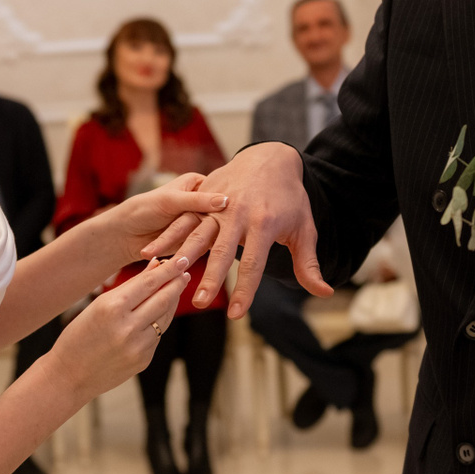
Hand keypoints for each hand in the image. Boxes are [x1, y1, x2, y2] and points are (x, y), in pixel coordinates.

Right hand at [45, 255, 189, 400]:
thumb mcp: (98, 306)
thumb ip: (129, 287)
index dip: (167, 270)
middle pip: (163, 299)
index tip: (180, 260)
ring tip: (176, 288)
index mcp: (111, 308)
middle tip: (185, 271)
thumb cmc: (80, 335)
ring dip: (172, 301)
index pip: (148, 283)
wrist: (69, 376)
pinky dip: (159, 321)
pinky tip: (160, 312)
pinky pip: (157, 335)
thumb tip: (156, 266)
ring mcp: (138, 346)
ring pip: (164, 317)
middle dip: (176, 283)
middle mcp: (127, 327)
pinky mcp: (143, 360)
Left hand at [102, 173, 229, 262]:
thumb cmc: (143, 210)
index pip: (219, 192)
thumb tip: (225, 201)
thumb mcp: (170, 201)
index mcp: (197, 184)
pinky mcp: (195, 242)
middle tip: (225, 235)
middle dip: (221, 225)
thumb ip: (197, 201)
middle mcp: (200, 202)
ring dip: (212, 240)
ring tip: (208, 248)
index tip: (237, 212)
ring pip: (212, 232)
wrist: (125, 235)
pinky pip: (204, 247)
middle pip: (218, 214)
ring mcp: (199, 222)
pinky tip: (207, 257)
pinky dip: (204, 252)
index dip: (229, 203)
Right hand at [144, 144, 331, 317]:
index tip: (236, 315)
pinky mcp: (203, 197)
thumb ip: (308, 264)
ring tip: (170, 276)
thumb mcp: (303, 230)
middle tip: (201, 303)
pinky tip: (151, 252)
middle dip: (212, 278)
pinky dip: (167, 236)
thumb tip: (324, 293)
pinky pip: (183, 219)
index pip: (254, 264)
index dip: (246, 290)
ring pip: (198, 234)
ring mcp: (218, 203)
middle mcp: (239, 214)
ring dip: (183, 256)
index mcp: (264, 224)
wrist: (270, 158)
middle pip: (223, 251)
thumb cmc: (289, 199)